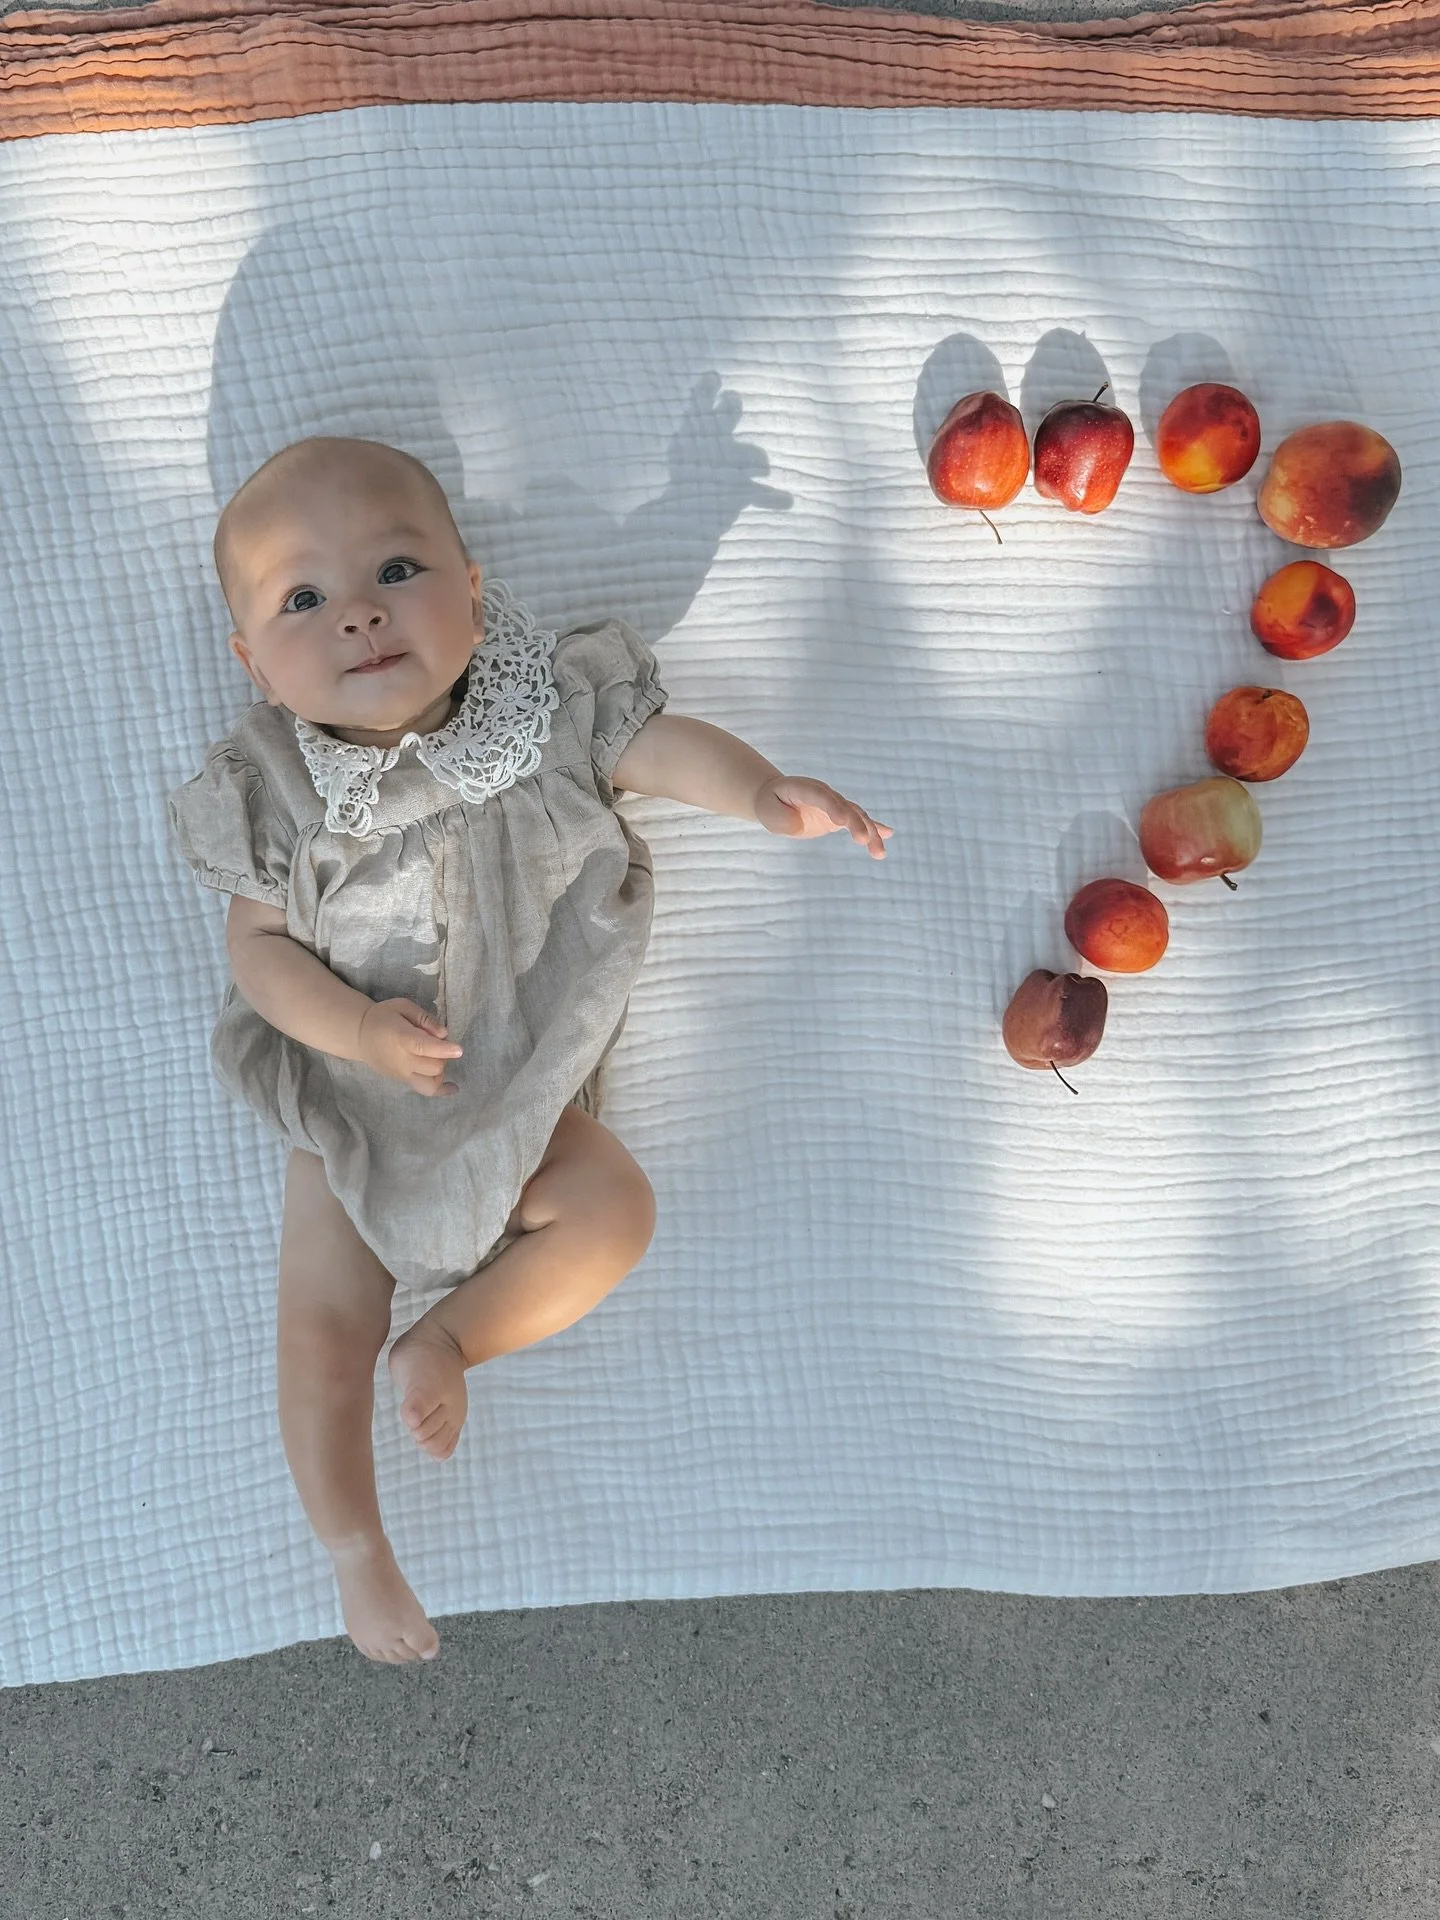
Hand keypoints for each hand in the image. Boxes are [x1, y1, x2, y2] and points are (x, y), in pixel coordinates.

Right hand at [357, 998, 463, 1096]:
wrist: (361, 1035)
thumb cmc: (384, 1017)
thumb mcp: (403, 1006)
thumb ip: (425, 1018)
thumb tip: (443, 1034)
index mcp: (401, 1037)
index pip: (424, 1047)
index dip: (443, 1049)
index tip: (459, 1050)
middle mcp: (402, 1060)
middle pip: (433, 1066)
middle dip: (443, 1055)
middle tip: (436, 1043)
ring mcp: (402, 1074)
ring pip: (431, 1082)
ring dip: (440, 1070)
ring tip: (435, 1057)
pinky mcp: (402, 1081)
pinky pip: (425, 1090)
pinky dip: (440, 1089)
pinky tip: (454, 1088)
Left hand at [753, 775, 893, 858]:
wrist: (776, 797)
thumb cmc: (771, 805)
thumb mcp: (769, 813)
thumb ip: (783, 820)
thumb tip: (799, 826)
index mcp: (805, 788)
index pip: (822, 796)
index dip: (833, 807)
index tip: (843, 821)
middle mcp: (825, 793)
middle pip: (845, 807)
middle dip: (856, 823)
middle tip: (864, 841)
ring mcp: (835, 803)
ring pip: (857, 816)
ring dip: (870, 833)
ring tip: (879, 853)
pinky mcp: (839, 815)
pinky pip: (859, 820)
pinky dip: (874, 828)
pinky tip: (889, 834)